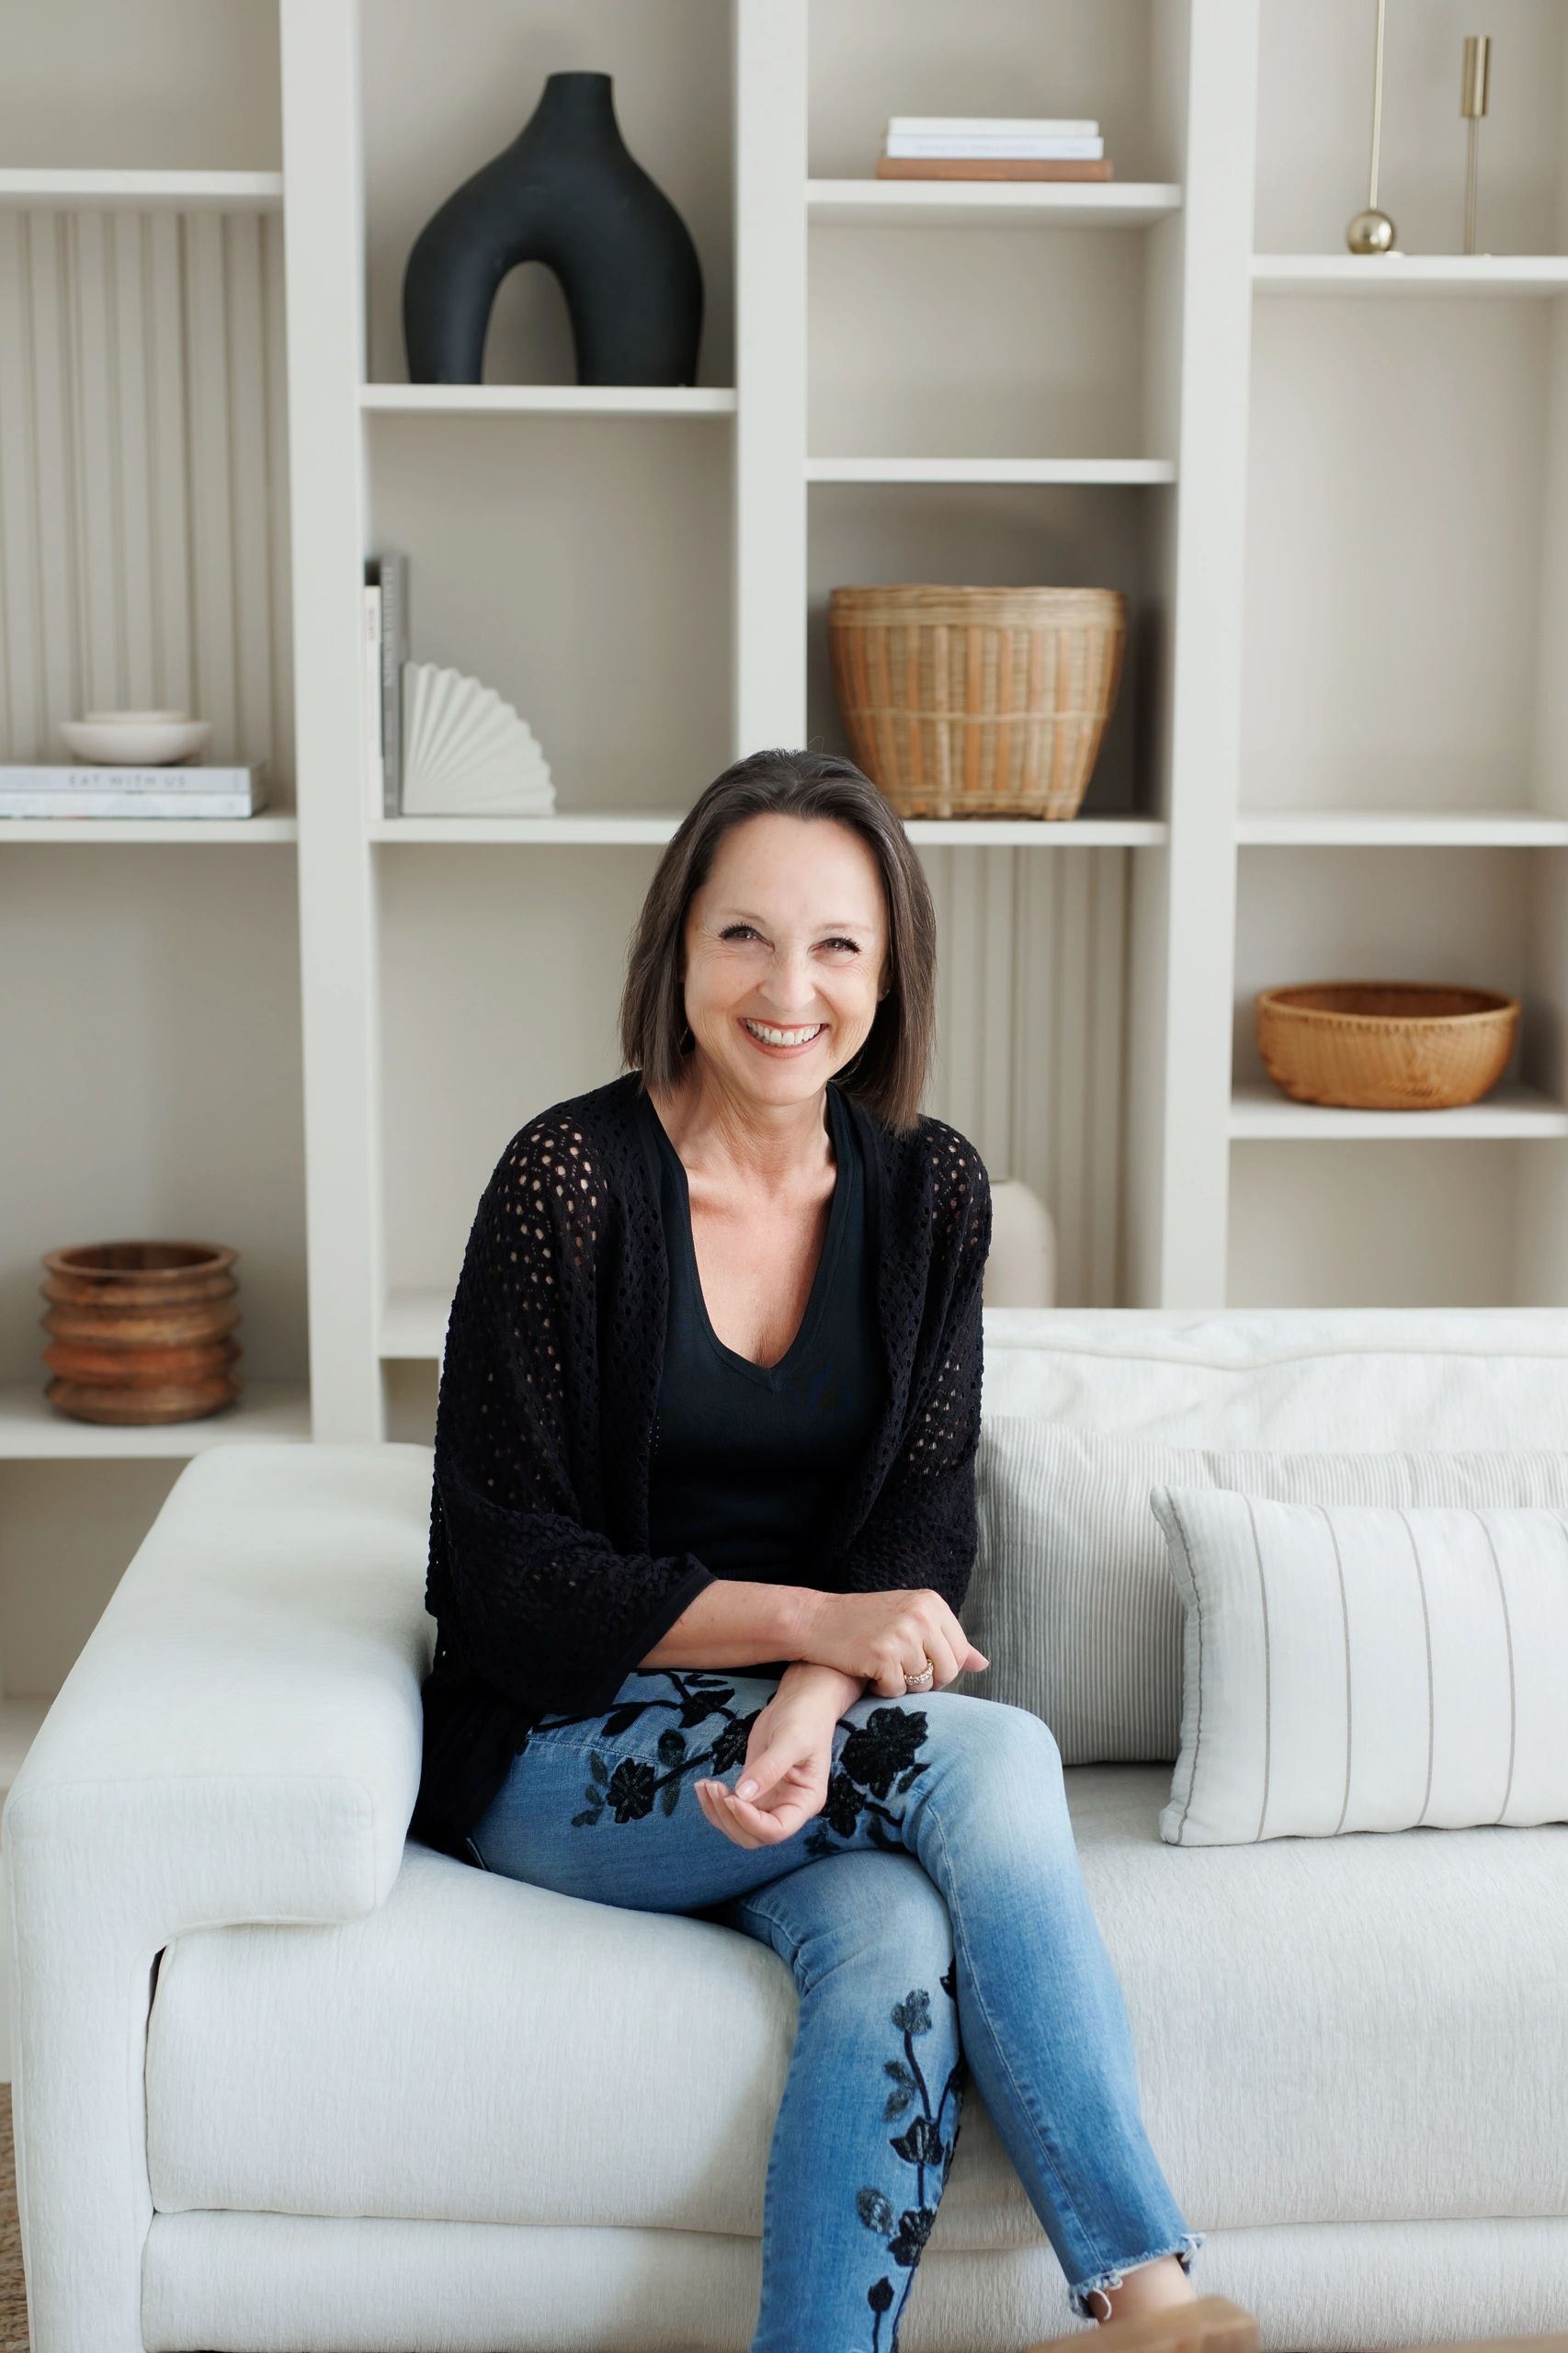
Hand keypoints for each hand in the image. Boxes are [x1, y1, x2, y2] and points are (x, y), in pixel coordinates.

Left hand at [694, 1688, 836, 1847]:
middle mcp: (787, 1808)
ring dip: (717, 1813)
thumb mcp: (791, 1740)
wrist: (801, 1702)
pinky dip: (714, 1803)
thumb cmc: (804, 1718)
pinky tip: (705, 1785)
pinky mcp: (754, 1791)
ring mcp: (769, 1801)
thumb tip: (743, 1795)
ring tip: (704, 1785)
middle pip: (754, 1836)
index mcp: (805, 1801)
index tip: (731, 1798)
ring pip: (739, 1827)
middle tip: (714, 1787)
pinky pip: (732, 1809)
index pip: (777, 1830)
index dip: (751, 1822)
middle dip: (729, 1818)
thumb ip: (769, 1768)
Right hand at [801, 1588, 987, 1697]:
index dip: (941, 1667)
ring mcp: (902, 1635)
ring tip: (882, 1666)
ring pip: (923, 1685)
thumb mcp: (911, 1620)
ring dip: (902, 1684)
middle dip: (926, 1680)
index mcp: (932, 1603)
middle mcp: (921, 1615)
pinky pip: (897, 1691)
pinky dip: (882, 1689)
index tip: (917, 1661)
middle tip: (899, 1669)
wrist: (817, 1620)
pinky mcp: (883, 1656)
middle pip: (948, 1672)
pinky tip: (868, 1671)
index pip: (960, 1653)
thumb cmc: (865, 1622)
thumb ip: (947, 1640)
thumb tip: (983, 1664)